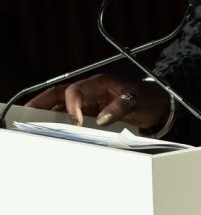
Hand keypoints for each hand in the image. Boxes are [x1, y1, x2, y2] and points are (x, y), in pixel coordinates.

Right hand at [25, 73, 170, 128]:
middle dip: (42, 102)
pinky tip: (52, 130)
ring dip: (47, 111)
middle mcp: (92, 90)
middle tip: (26, 113)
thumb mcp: (138, 103)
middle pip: (60, 93)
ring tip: (31, 123)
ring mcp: (91, 101)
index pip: (76, 91)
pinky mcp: (93, 111)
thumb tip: (101, 119)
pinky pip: (72, 114)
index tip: (74, 121)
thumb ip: (120, 108)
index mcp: (101, 83)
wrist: (161, 104)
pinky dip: (60, 120)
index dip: (71, 105)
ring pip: (62, 103)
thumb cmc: (150, 99)